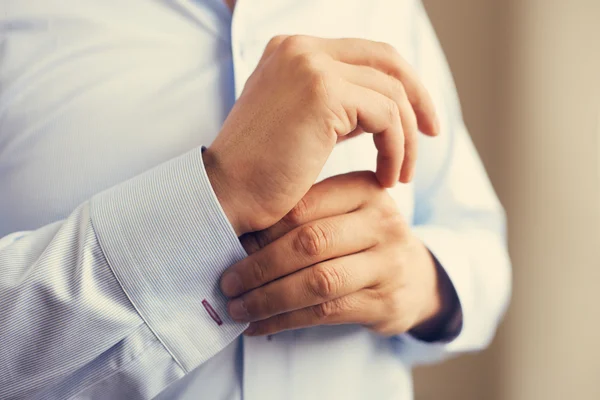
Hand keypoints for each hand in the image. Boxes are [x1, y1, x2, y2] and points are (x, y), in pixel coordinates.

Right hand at [204, 35, 438, 235]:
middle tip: (432, 133)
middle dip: (418, 98)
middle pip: (386, 59)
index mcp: (292, 50)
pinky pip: (386, 116)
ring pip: (391, 92)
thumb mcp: (301, 124)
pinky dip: (396, 149)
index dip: (400, 84)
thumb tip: (381, 108)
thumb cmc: (261, 172)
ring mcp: (310, 65)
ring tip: (400, 175)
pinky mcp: (322, 92)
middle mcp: (300, 47)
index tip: (417, 122)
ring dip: (405, 137)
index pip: (365, 54)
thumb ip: (336, 104)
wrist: (225, 195)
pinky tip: (386, 178)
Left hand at [219, 172, 458, 337]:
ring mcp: (386, 265)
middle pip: (309, 243)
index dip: (263, 228)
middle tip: (228, 281)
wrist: (415, 276)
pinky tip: (259, 325)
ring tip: (237, 308)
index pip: (304, 206)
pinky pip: (325, 313)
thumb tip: (238, 234)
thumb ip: (304, 213)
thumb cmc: (362, 239)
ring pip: (317, 282)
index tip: (232, 244)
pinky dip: (285, 321)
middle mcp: (381, 223)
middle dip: (260, 265)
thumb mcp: (345, 211)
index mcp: (364, 190)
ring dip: (268, 298)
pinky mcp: (384, 302)